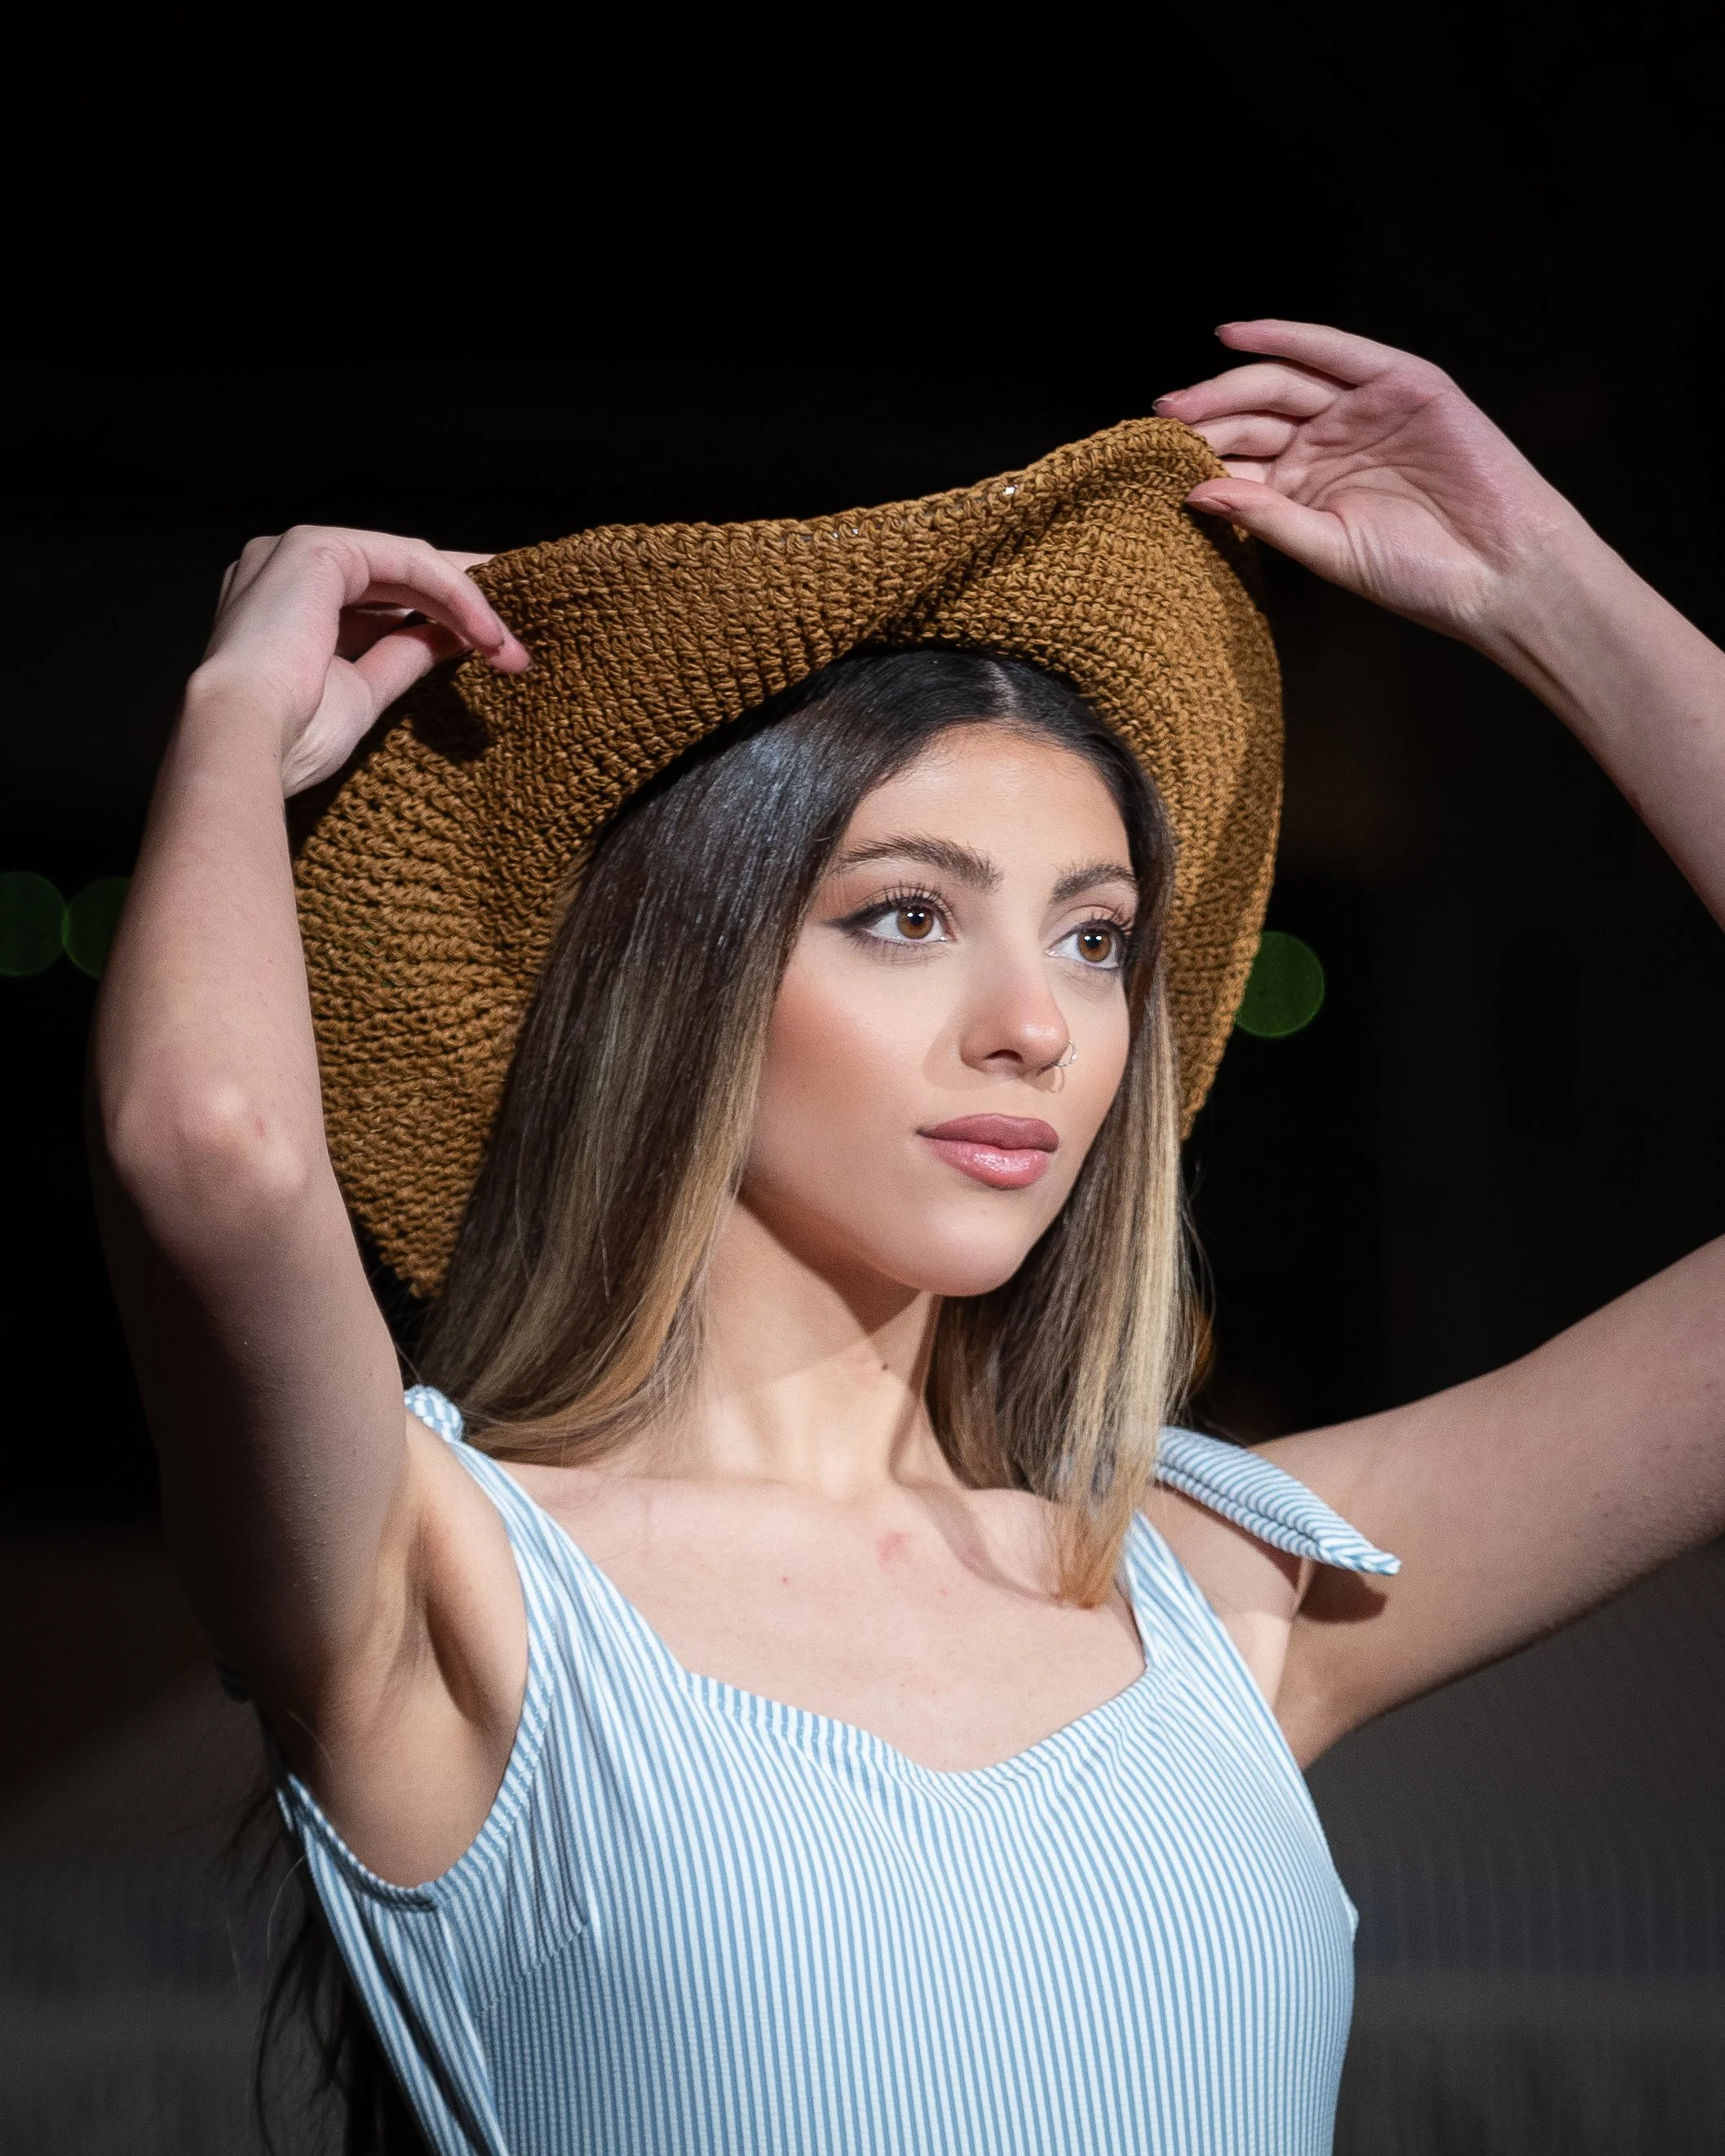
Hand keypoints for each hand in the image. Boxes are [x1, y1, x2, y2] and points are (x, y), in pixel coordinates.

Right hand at [192, 527, 531, 795]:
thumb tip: (453, 637)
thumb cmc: (290, 738)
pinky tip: (487, 632)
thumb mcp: (365, 690)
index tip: (495, 640)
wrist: (245, 744)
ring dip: (470, 606)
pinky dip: (455, 594)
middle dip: (467, 607)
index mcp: (289, 602)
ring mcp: (298, 550)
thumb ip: (404, 655)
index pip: (381, 592)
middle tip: (516, 646)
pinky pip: (408, 562)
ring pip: (411, 565)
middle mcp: (286, 566)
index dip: (441, 611)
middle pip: (401, 573)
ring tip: (510, 649)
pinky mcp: (318, 548)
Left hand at [1155, 322, 1594, 652]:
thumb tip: (1195, 492)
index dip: (1197, 456)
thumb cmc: (1419, 574)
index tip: (1150, 462)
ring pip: (1284, 384)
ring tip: (1184, 400)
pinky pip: (1336, 351)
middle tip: (1161, 425)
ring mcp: (1363, 411)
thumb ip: (1265, 517)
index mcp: (1306, 487)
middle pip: (1253, 417)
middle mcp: (1328, 444)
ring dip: (1230, 383)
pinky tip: (1237, 335)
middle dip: (1204, 417)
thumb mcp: (1328, 548)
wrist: (1499, 571)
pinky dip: (1287, 337)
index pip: (1240, 460)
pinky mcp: (1402, 383)